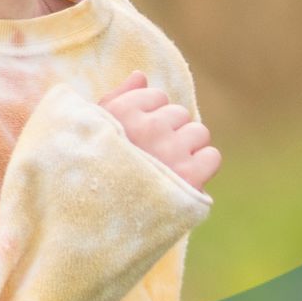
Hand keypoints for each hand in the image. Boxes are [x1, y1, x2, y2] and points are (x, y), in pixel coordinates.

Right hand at [97, 73, 220, 191]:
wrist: (91, 224)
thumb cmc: (89, 175)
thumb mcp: (91, 133)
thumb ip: (116, 99)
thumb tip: (141, 76)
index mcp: (120, 113)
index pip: (154, 96)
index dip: (147, 117)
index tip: (135, 139)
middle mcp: (147, 127)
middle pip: (178, 113)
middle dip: (169, 132)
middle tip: (151, 159)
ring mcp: (170, 151)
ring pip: (198, 131)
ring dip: (188, 148)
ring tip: (168, 169)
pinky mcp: (189, 176)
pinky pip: (212, 156)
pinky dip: (203, 167)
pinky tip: (184, 179)